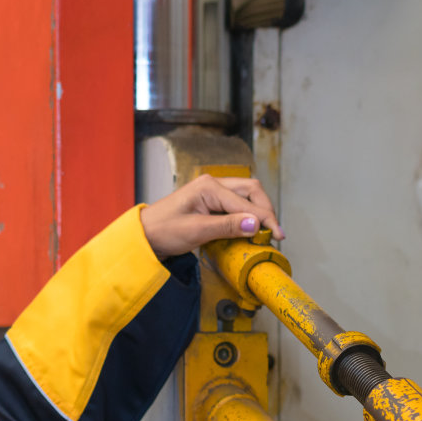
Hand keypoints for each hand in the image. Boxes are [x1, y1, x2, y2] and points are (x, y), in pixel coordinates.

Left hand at [139, 174, 284, 257]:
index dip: (265, 219)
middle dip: (266, 211)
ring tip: (266, 232)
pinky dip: (247, 216)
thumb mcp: (195, 231)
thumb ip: (227, 226)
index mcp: (209, 186)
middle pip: (252, 191)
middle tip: (275, 233)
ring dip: (258, 212)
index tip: (277, 235)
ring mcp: (212, 192)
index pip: (246, 201)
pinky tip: (251, 230)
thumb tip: (255, 225)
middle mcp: (213, 184)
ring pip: (246, 196)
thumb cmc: (162, 231)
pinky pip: (236, 205)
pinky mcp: (211, 203)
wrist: (145, 235)